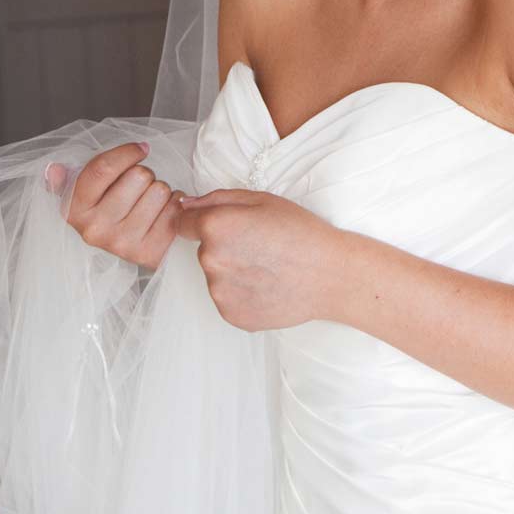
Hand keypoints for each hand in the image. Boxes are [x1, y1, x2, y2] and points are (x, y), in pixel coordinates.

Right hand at [48, 142, 182, 270]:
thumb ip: (66, 178)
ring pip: (160, 189)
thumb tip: (52, 169)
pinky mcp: (150, 252)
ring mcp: (122, 244)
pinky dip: (175, 205)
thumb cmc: (110, 209)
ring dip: (160, 191)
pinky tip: (163, 215)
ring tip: (150, 203)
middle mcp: (94, 230)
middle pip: (139, 175)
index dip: (128, 152)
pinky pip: (176, 208)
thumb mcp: (85, 192)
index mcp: (74, 211)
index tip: (141, 148)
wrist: (133, 245)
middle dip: (144, 175)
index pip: (103, 168)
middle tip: (139, 188)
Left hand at [175, 189, 345, 331]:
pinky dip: (243, 293)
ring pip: (216, 276)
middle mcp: (209, 260)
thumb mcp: (263, 200)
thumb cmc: (302, 232)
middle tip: (261, 247)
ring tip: (268, 269)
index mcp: (215, 227)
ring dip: (233, 272)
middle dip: (224, 247)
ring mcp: (219, 292)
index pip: (182, 224)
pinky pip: (228, 299)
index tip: (229, 228)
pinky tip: (268, 286)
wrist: (331, 276)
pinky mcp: (230, 315)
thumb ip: (217, 199)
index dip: (204, 222)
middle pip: (203, 251)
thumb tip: (185, 205)